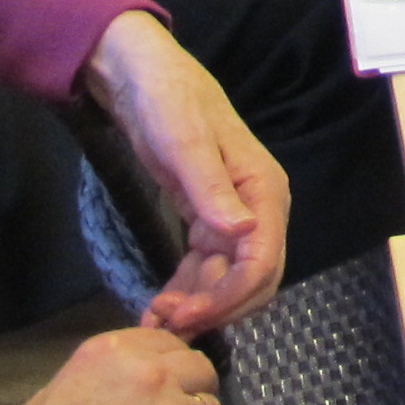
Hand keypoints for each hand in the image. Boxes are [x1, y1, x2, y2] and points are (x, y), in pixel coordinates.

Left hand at [78, 11, 289, 334]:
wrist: (141, 78)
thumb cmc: (168, 102)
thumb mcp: (185, 144)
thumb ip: (213, 189)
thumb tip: (244, 233)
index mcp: (263, 190)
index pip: (263, 261)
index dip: (230, 297)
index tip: (187, 317)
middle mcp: (257, 208)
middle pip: (254, 279)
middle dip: (217, 309)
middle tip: (168, 326)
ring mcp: (233, 216)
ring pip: (229, 280)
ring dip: (199, 305)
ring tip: (155, 319)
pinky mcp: (207, 220)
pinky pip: (206, 269)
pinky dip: (188, 291)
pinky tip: (160, 304)